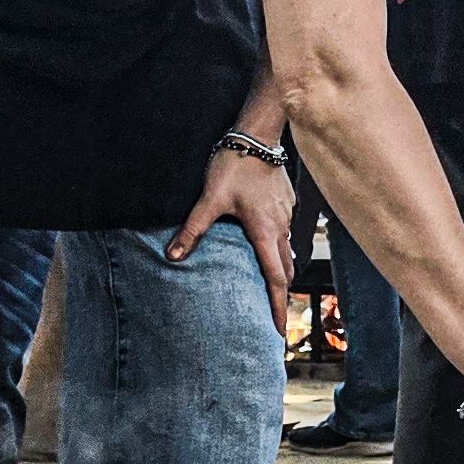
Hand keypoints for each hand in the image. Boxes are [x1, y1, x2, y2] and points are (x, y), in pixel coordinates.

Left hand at [166, 143, 296, 326]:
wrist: (258, 134)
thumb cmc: (235, 164)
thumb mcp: (209, 198)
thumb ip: (193, 229)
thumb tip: (174, 255)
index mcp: (264, 232)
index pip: (276, 278)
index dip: (278, 306)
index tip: (279, 329)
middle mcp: (279, 227)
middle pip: (286, 270)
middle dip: (282, 294)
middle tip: (275, 314)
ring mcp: (285, 215)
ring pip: (288, 252)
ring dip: (282, 272)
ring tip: (272, 286)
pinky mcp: (285, 203)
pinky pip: (285, 234)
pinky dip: (280, 249)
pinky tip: (268, 247)